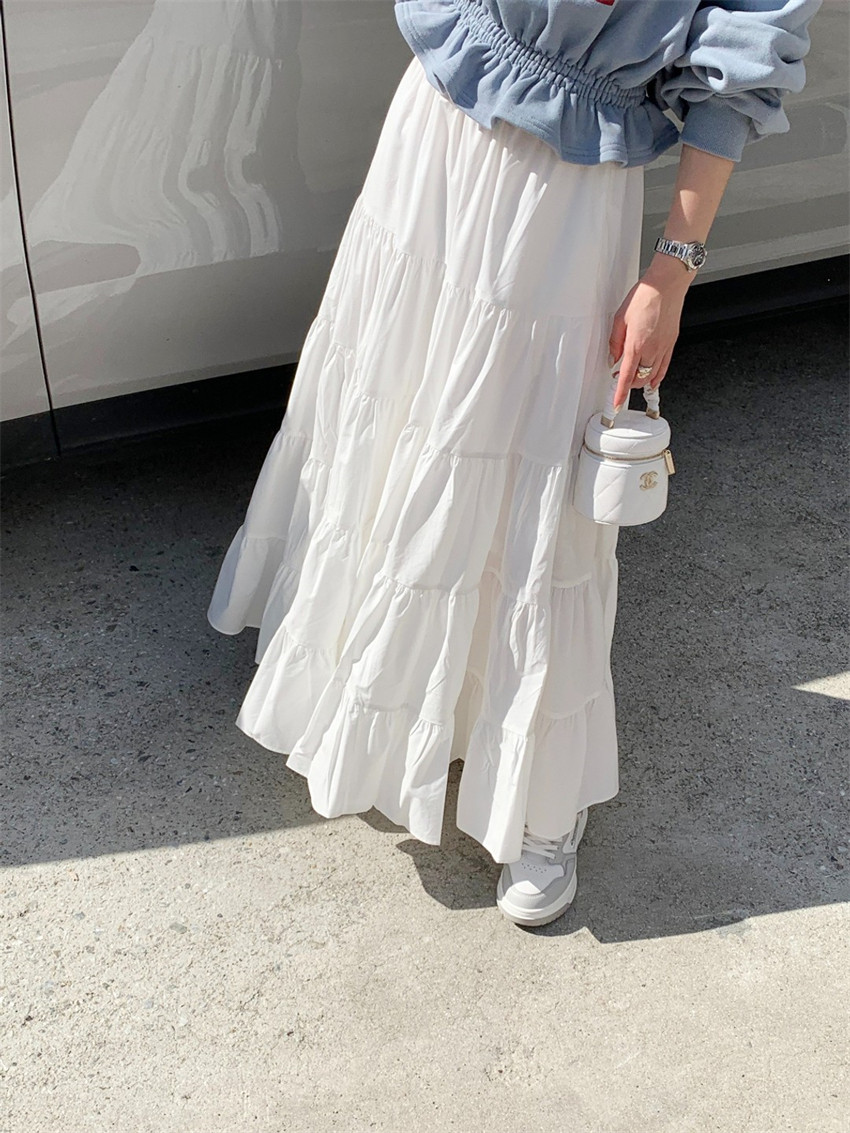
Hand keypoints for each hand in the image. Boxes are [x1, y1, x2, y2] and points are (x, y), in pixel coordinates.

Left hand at [607, 255, 690, 411]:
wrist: (666, 285)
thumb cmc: (644, 297)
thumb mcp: (619, 318)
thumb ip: (615, 342)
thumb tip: (614, 358)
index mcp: (636, 344)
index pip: (625, 376)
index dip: (620, 392)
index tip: (616, 403)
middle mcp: (652, 350)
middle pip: (639, 378)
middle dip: (628, 383)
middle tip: (620, 378)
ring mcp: (664, 348)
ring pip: (652, 375)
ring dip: (642, 380)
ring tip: (634, 380)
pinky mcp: (672, 343)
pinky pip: (664, 367)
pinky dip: (658, 376)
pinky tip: (654, 379)